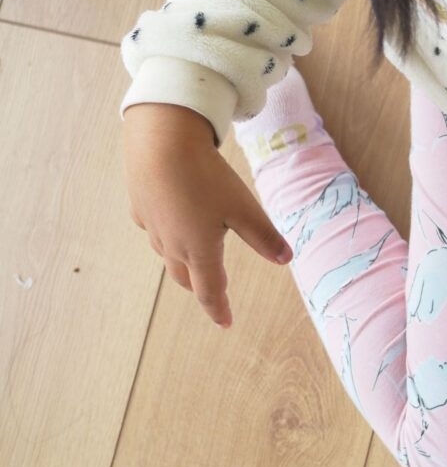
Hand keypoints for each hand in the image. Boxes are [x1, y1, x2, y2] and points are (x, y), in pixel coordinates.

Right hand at [122, 103, 292, 327]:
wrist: (158, 143)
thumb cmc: (206, 178)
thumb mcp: (244, 208)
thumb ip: (264, 237)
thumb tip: (286, 259)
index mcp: (200, 250)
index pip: (210, 290)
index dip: (219, 308)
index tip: (226, 323)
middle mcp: (172, 244)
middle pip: (186, 276)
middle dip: (201, 288)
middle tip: (214, 294)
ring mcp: (152, 226)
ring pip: (167, 254)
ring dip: (183, 264)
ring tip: (194, 264)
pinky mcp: (140, 205)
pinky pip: (154, 229)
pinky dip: (166, 235)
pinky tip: (169, 225)